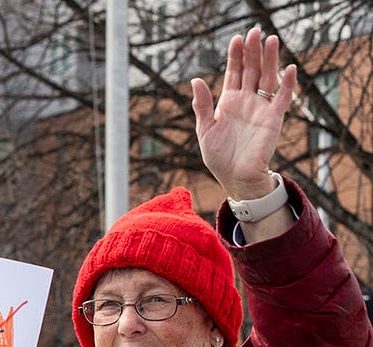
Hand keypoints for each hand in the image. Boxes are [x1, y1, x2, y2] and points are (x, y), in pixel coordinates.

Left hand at [191, 26, 295, 200]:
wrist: (235, 178)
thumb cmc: (219, 156)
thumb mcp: (205, 129)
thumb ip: (202, 105)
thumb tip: (195, 80)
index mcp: (228, 102)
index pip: (234, 73)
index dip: (235, 56)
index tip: (236, 39)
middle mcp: (246, 101)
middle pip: (251, 70)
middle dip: (253, 51)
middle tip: (255, 31)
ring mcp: (261, 108)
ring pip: (267, 78)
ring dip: (270, 59)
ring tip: (271, 40)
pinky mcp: (273, 119)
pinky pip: (282, 98)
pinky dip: (287, 83)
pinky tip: (289, 68)